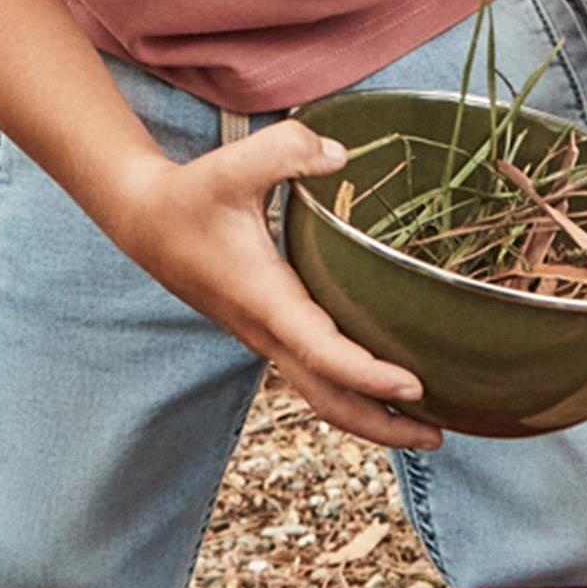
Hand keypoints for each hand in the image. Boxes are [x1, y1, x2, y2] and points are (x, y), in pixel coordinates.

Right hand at [115, 119, 441, 450]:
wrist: (147, 221)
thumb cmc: (192, 194)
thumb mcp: (235, 164)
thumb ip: (287, 151)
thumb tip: (340, 155)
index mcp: (265, 299)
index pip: (322, 352)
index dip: (368, 374)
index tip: (414, 385)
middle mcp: (268, 329)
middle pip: (328, 399)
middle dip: (382, 425)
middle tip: (439, 436)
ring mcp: (267, 335)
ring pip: (321, 394)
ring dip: (371, 416)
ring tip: (426, 425)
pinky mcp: (269, 328)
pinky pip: (314, 373)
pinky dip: (351, 390)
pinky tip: (383, 383)